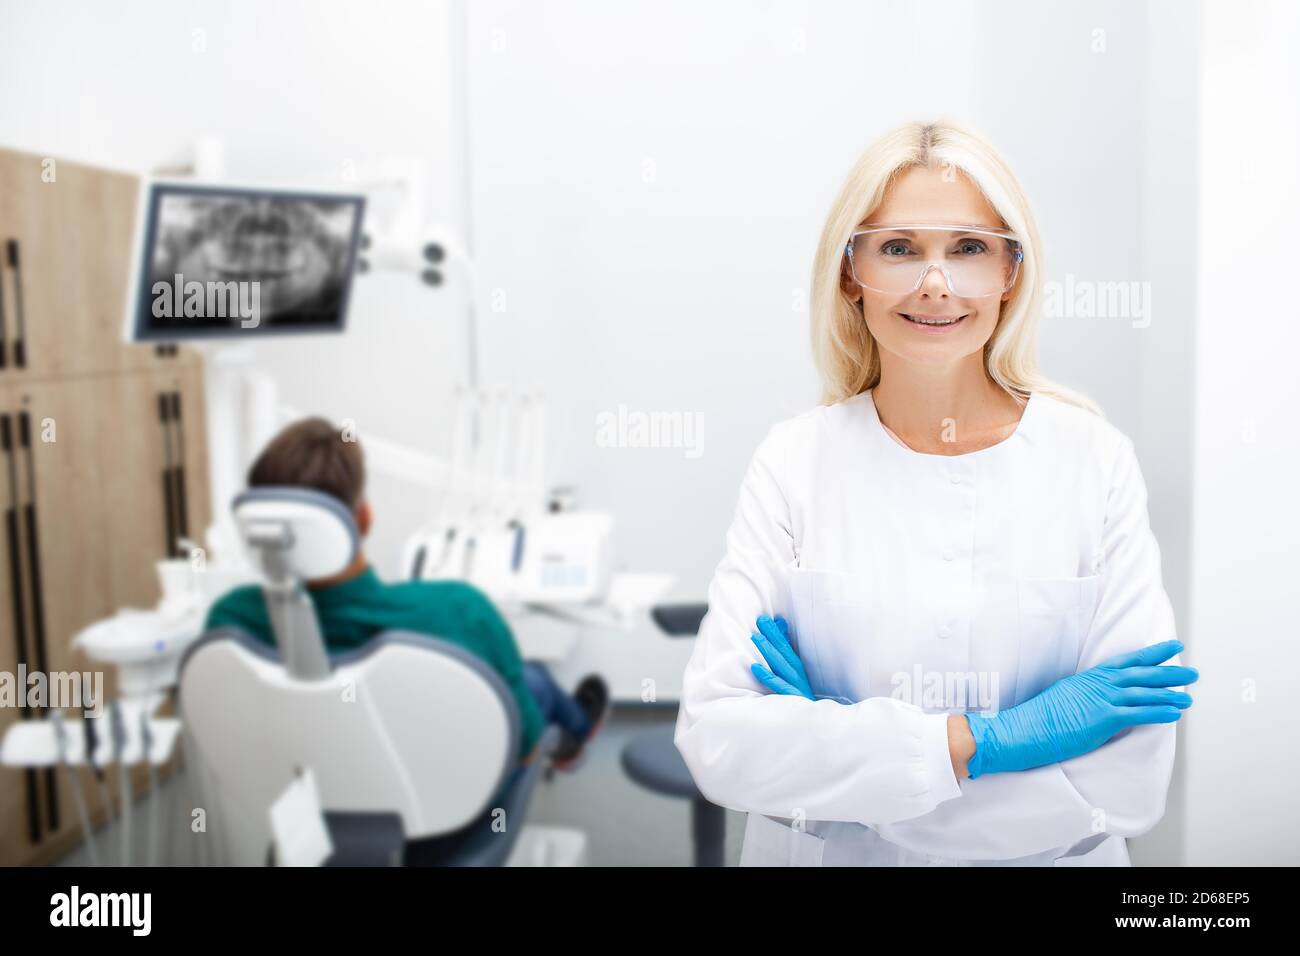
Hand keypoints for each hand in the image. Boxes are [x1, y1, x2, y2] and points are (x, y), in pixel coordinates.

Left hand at [749, 614, 815, 699]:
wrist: (815, 724)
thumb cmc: (799, 698)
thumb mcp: (794, 679)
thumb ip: (786, 659)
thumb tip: (779, 637)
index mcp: (798, 669)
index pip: (787, 647)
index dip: (776, 632)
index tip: (764, 619)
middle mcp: (798, 675)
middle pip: (785, 652)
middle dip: (773, 635)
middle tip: (760, 621)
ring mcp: (796, 686)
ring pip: (781, 665)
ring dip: (768, 651)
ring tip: (756, 638)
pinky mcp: (792, 698)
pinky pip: (778, 686)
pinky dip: (767, 676)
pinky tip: (755, 667)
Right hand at [964, 639, 1197, 777]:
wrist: (1020, 729)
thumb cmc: (1036, 720)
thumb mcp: (1062, 699)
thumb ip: (1084, 697)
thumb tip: (1099, 704)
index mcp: (1087, 678)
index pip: (1125, 662)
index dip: (1150, 654)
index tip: (1171, 647)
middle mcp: (1096, 684)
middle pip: (1139, 673)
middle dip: (1167, 671)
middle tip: (1192, 672)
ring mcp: (1099, 699)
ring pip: (1142, 692)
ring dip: (1169, 693)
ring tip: (1189, 695)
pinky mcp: (1101, 718)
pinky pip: (1137, 714)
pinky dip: (1158, 712)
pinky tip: (1174, 713)